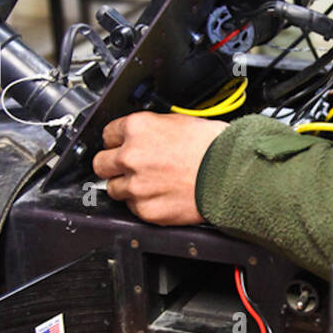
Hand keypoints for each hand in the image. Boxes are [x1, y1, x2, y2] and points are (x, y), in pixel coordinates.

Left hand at [92, 112, 226, 224]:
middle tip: (131, 168)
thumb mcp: (178, 122)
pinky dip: (145, 204)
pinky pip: (133, 208)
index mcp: (137, 128)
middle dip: (114, 166)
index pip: (107, 135)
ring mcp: (136, 186)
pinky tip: (162, 196)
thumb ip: (151, 130)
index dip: (118, 142)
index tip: (123, 147)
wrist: (231, 175)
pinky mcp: (146, 210)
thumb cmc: (213, 148)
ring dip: (128, 187)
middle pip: (101, 164)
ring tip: (151, 184)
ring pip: (114, 189)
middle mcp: (130, 156)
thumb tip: (142, 136)